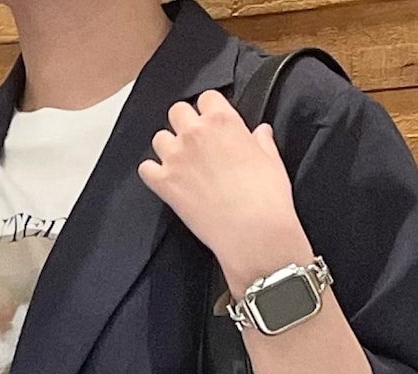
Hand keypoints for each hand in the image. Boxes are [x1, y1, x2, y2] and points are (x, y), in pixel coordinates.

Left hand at [137, 89, 311, 292]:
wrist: (252, 232)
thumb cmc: (266, 199)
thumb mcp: (271, 161)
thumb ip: (261, 142)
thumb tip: (260, 133)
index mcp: (223, 121)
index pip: (207, 98)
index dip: (209, 110)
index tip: (212, 123)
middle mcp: (195, 133)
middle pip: (178, 111)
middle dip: (184, 123)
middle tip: (195, 142)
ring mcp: (177, 158)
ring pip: (159, 138)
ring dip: (168, 147)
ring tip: (181, 163)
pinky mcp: (165, 184)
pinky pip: (145, 169)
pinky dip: (152, 173)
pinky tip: (163, 180)